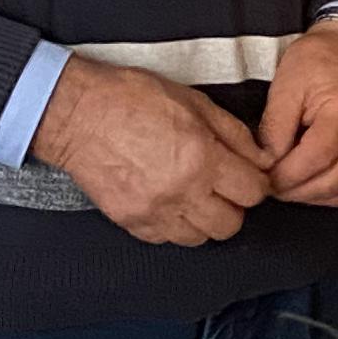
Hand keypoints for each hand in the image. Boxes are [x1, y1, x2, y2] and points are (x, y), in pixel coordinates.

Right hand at [35, 59, 275, 247]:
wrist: (76, 115)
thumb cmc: (131, 99)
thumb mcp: (194, 101)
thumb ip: (234, 133)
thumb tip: (261, 158)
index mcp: (202, 158)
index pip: (252, 192)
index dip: (255, 183)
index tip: (247, 176)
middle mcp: (181, 191)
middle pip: (231, 224)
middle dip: (233, 206)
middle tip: (222, 187)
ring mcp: (154, 211)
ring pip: (200, 238)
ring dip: (204, 219)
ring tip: (194, 196)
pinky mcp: (131, 221)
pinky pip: (167, 239)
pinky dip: (174, 225)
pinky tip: (168, 202)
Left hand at [260, 21, 337, 205]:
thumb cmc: (319, 59)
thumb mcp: (285, 86)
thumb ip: (274, 128)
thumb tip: (268, 163)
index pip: (315, 160)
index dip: (286, 176)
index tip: (264, 177)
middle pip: (331, 183)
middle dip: (295, 191)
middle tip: (269, 185)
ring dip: (310, 196)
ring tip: (286, 183)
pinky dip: (326, 191)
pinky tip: (306, 180)